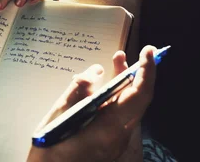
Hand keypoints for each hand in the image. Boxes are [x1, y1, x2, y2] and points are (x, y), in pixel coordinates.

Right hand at [26, 46, 156, 161]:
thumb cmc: (50, 148)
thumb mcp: (58, 115)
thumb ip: (78, 90)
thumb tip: (97, 71)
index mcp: (110, 128)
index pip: (139, 95)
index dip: (147, 71)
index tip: (149, 51)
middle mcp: (120, 136)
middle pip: (138, 100)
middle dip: (138, 72)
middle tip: (135, 51)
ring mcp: (117, 142)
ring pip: (130, 106)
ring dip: (127, 83)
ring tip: (117, 60)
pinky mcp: (111, 142)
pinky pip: (121, 114)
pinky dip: (118, 95)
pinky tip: (104, 86)